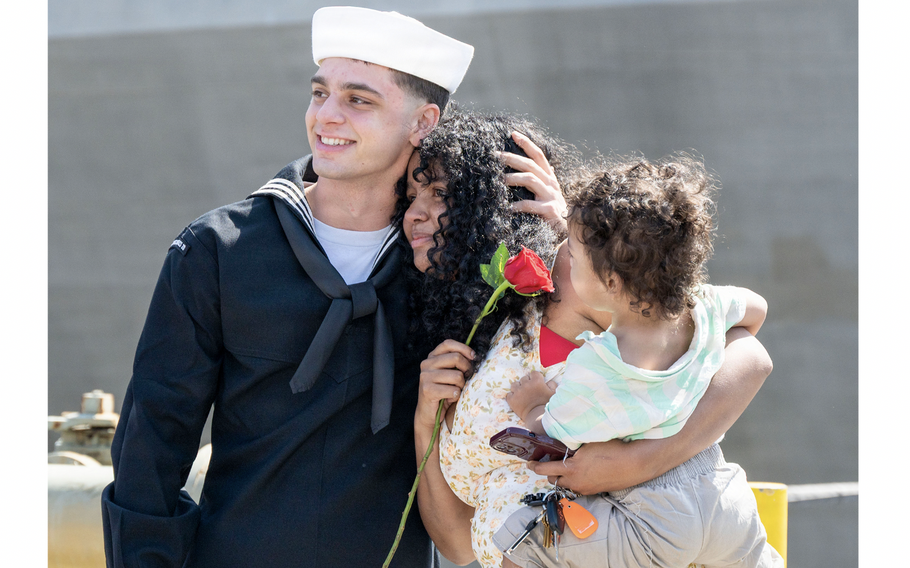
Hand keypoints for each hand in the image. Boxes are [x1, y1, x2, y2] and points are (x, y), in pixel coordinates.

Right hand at [415, 339, 474, 432]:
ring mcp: (425, 377)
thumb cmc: (443, 391)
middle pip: (456, 358)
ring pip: (457, 376)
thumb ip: (456, 363)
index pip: (448, 344)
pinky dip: (455, 396)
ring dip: (461, 386)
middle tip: (466, 379)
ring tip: (455, 391)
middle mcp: (426, 364)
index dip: (463, 348)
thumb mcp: (449, 373)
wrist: (429, 413)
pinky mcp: (427, 390)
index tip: (473, 357)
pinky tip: (450, 399)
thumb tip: (473, 356)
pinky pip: (452, 390)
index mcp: (432, 357)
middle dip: (467, 369)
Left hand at [500, 132, 567, 235]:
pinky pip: (530, 205)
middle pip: (530, 165)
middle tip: (496, 156)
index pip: (538, 155)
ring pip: (530, 179)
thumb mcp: (552, 192)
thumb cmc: (556, 211)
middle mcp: (551, 183)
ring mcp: (550, 196)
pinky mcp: (549, 210)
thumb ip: (547, 180)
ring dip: (513, 178)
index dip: (527, 143)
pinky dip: (517, 205)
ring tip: (499, 180)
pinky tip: (508, 207)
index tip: (513, 134)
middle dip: (512, 158)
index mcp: (550, 177)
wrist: (570, 230)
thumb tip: (551, 166)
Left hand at [506, 371, 555, 419]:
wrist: (538, 418)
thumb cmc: (547, 406)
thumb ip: (552, 384)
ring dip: (518, 388)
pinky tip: (516, 400)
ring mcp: (518, 392)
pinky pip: (509, 394)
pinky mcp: (512, 399)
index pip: (534, 373)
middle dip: (526, 383)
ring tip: (521, 394)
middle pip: (524, 378)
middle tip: (529, 390)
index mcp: (537, 381)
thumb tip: (548, 382)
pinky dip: (512, 396)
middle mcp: (526, 384)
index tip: (536, 383)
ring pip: (514, 384)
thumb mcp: (554, 394)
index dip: (535, 378)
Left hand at [527, 438, 661, 494]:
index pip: (545, 469)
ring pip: (567, 484)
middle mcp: (576, 482)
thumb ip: (571, 445)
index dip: (535, 466)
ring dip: (563, 477)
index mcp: (571, 469)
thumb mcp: (587, 443)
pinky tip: (583, 471)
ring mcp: (585, 488)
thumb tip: (561, 443)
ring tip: (569, 466)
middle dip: (550, 472)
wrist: (633, 464)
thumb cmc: (611, 449)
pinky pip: (579, 487)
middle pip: (554, 479)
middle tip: (552, 461)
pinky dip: (576, 480)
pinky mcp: (595, 491)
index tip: (529, 463)